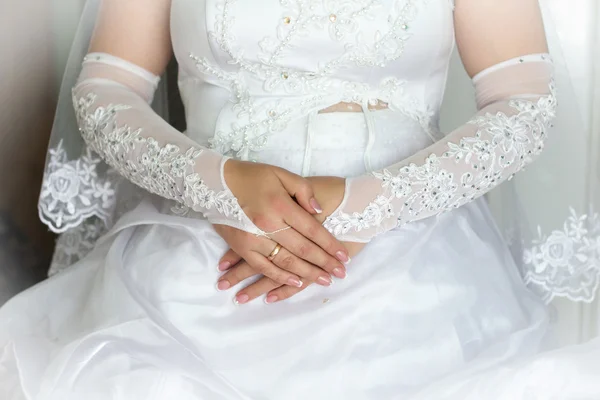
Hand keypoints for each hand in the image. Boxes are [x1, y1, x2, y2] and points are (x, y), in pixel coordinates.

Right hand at [215, 161, 349, 289]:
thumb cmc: (252, 175)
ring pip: (285, 262)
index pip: (312, 230)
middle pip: (302, 249)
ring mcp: (253, 238)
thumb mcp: (281, 173)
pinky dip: (280, 277)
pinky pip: (264, 267)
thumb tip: (319, 211)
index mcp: (280, 205)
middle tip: (340, 274)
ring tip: (325, 281)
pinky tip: (296, 283)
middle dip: (324, 263)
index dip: (330, 245)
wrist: (216, 182)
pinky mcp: (241, 247)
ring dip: (307, 274)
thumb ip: (303, 190)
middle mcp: (268, 224)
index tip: (344, 256)